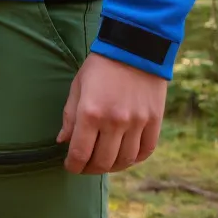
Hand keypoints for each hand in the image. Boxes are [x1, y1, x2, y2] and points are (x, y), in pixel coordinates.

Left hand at [57, 52, 168, 173]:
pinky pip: (145, 151)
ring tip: (103, 163)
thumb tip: (63, 141)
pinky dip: (134, 159)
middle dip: (89, 169)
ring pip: (124, 160)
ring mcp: (137, 123)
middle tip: (85, 167)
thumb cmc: (100, 66)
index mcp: (90, 113)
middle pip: (102, 161)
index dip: (73, 166)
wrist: (134, 48)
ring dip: (111, 167)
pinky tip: (124, 157)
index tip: (70, 167)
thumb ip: (69, 117)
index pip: (80, 153)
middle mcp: (114, 122)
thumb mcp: (78, 87)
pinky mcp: (154, 121)